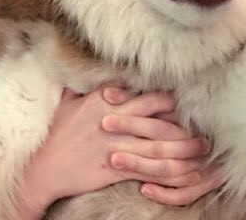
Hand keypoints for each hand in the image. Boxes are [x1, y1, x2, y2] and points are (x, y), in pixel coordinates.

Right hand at [14, 86, 219, 218]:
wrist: (43, 167)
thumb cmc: (55, 133)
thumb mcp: (67, 103)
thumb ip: (81, 88)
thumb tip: (85, 73)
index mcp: (102, 101)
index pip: (142, 96)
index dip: (165, 100)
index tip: (181, 103)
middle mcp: (112, 120)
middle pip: (155, 118)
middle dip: (181, 123)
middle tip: (202, 126)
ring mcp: (115, 145)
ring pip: (157, 145)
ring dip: (182, 148)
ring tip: (200, 149)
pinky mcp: (115, 169)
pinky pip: (148, 170)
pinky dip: (167, 172)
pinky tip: (182, 173)